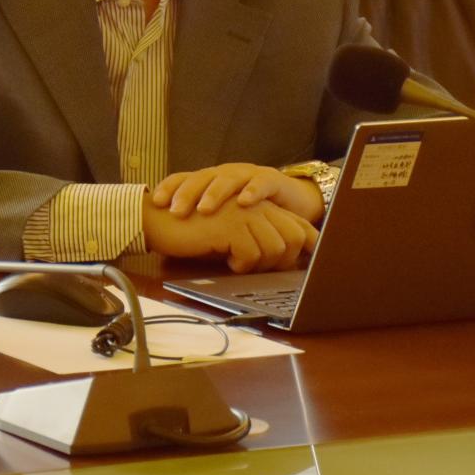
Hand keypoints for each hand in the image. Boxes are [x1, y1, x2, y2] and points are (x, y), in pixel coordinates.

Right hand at [141, 198, 317, 272]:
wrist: (161, 219)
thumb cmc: (196, 230)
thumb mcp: (233, 234)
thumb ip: (258, 239)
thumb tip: (286, 262)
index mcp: (260, 207)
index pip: (299, 226)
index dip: (310, 245)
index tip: (312, 260)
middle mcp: (257, 206)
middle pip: (294, 238)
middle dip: (284, 261)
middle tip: (260, 268)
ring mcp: (245, 213)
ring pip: (275, 248)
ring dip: (259, 263)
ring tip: (238, 261)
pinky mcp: (231, 225)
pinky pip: (251, 255)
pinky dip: (240, 264)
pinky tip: (226, 260)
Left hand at [150, 163, 324, 223]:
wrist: (290, 200)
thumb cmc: (250, 211)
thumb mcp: (223, 218)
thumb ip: (203, 227)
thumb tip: (172, 244)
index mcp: (210, 182)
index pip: (185, 179)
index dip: (170, 187)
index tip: (157, 202)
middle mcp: (226, 174)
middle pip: (202, 178)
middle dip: (187, 192)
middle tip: (176, 210)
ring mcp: (248, 175)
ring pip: (228, 178)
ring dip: (215, 193)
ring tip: (205, 208)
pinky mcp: (271, 179)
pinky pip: (260, 183)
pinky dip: (252, 191)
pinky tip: (244, 202)